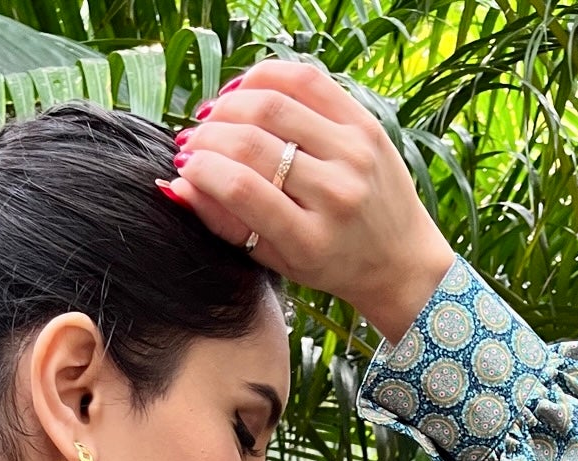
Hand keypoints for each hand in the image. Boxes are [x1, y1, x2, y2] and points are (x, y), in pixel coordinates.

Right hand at [159, 59, 455, 342]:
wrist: (400, 260)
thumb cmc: (329, 265)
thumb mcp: (276, 261)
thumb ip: (226, 224)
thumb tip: (177, 183)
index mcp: (311, 240)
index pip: (241, 189)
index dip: (202, 170)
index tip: (184, 166)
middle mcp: (337, 193)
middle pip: (254, 142)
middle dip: (209, 136)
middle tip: (192, 141)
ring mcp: (355, 153)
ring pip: (276, 104)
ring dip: (230, 105)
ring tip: (213, 117)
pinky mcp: (366, 123)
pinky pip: (308, 80)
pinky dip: (267, 78)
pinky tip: (245, 92)